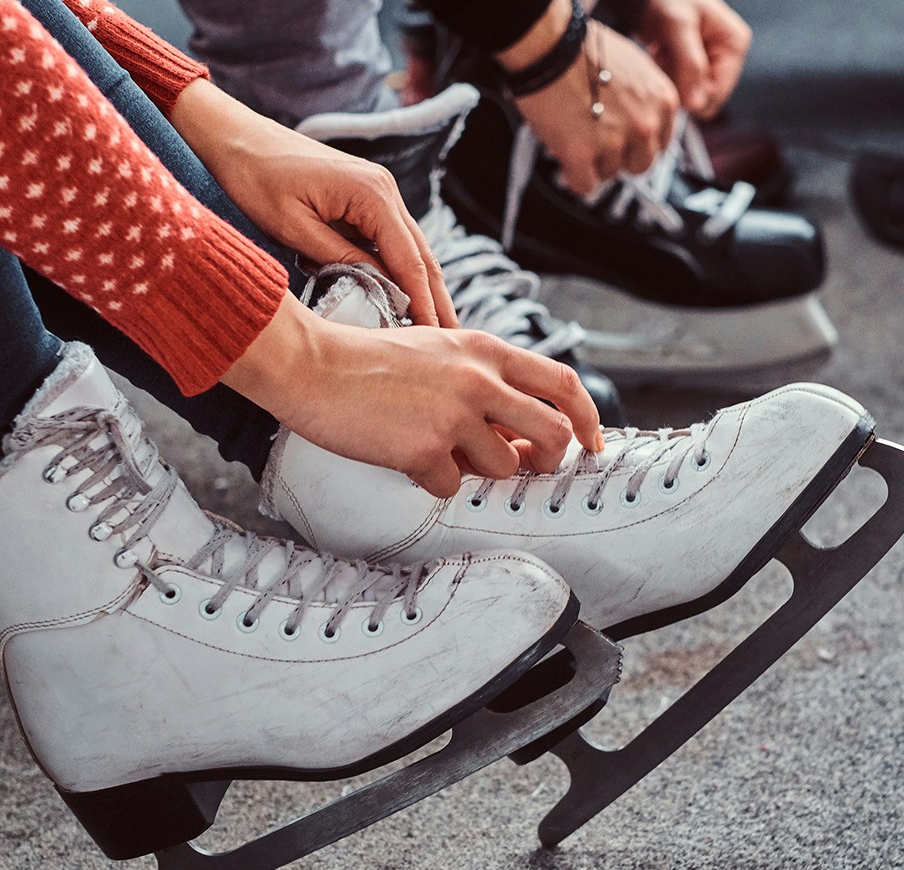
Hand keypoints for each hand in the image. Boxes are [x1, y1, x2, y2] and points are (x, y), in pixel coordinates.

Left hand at [167, 80, 455, 327]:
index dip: (423, 303)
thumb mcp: (293, 226)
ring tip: (437, 329)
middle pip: (422, 255)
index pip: (409, 260)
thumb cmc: (253, 177)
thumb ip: (340, 257)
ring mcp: (378, 191)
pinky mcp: (365, 198)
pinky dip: (402, 271)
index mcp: (371, 194)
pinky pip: (391, 241)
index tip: (434, 339)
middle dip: (438, 300)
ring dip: (424, 288)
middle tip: (454, 343)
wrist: (232, 136)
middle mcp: (384, 189)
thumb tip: (379, 289)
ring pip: (411, 249)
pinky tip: (407, 298)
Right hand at [222, 294, 603, 496]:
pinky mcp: (425, 450)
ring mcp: (454, 416)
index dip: (587, 418)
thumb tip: (517, 434)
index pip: (563, 382)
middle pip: (552, 434)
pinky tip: (403, 455)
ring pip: (502, 467)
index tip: (591, 443)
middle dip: (548, 460)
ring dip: (477, 471)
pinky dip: (431, 481)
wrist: (312, 366)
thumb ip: (482, 382)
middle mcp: (478, 380)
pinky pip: (450, 486)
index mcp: (485, 350)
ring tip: (438, 449)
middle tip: (528, 467)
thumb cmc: (368, 362)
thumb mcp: (438, 352)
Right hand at [499, 0, 678, 192]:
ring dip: (592, 163)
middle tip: (598, 142)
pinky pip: (585, 186)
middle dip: (619, 158)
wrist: (551, 45)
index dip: (637, 142)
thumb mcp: (635, 67)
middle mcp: (645, 125)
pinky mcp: (583, 155)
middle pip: (640, 165)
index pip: (661, 143)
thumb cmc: (584, 48)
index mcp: (663, 102)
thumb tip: (639, 124)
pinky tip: (566, 160)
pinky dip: (574, 177)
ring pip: (609, 175)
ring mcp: (615, 142)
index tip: (623, 140)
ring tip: (576, 137)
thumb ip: (645, 99)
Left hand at [637, 0, 751, 118]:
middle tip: (665, 59)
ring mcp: (713, 63)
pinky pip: (682, 88)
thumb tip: (697, 106)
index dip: (692, 96)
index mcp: (734, 45)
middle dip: (681, 84)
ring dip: (672, 79)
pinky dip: (667, 75)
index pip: (718, 93)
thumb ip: (689, 65)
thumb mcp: (677, 27)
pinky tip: (661, 55)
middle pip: (705, 98)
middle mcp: (728, 57)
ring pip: (691, 95)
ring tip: (663, 53)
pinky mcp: (697, 67)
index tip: (669, 76)